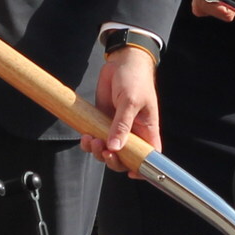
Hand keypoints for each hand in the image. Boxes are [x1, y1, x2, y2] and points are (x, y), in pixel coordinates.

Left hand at [89, 45, 158, 170]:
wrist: (121, 61)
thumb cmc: (135, 79)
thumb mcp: (131, 101)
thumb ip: (122, 125)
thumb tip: (115, 148)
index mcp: (147, 130)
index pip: (149, 156)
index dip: (143, 169)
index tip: (131, 173)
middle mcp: (133, 133)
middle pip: (125, 159)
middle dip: (113, 160)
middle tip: (104, 151)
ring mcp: (117, 128)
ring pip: (108, 151)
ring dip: (98, 152)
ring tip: (91, 140)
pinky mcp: (102, 122)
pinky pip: (96, 140)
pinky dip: (89, 143)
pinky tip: (85, 137)